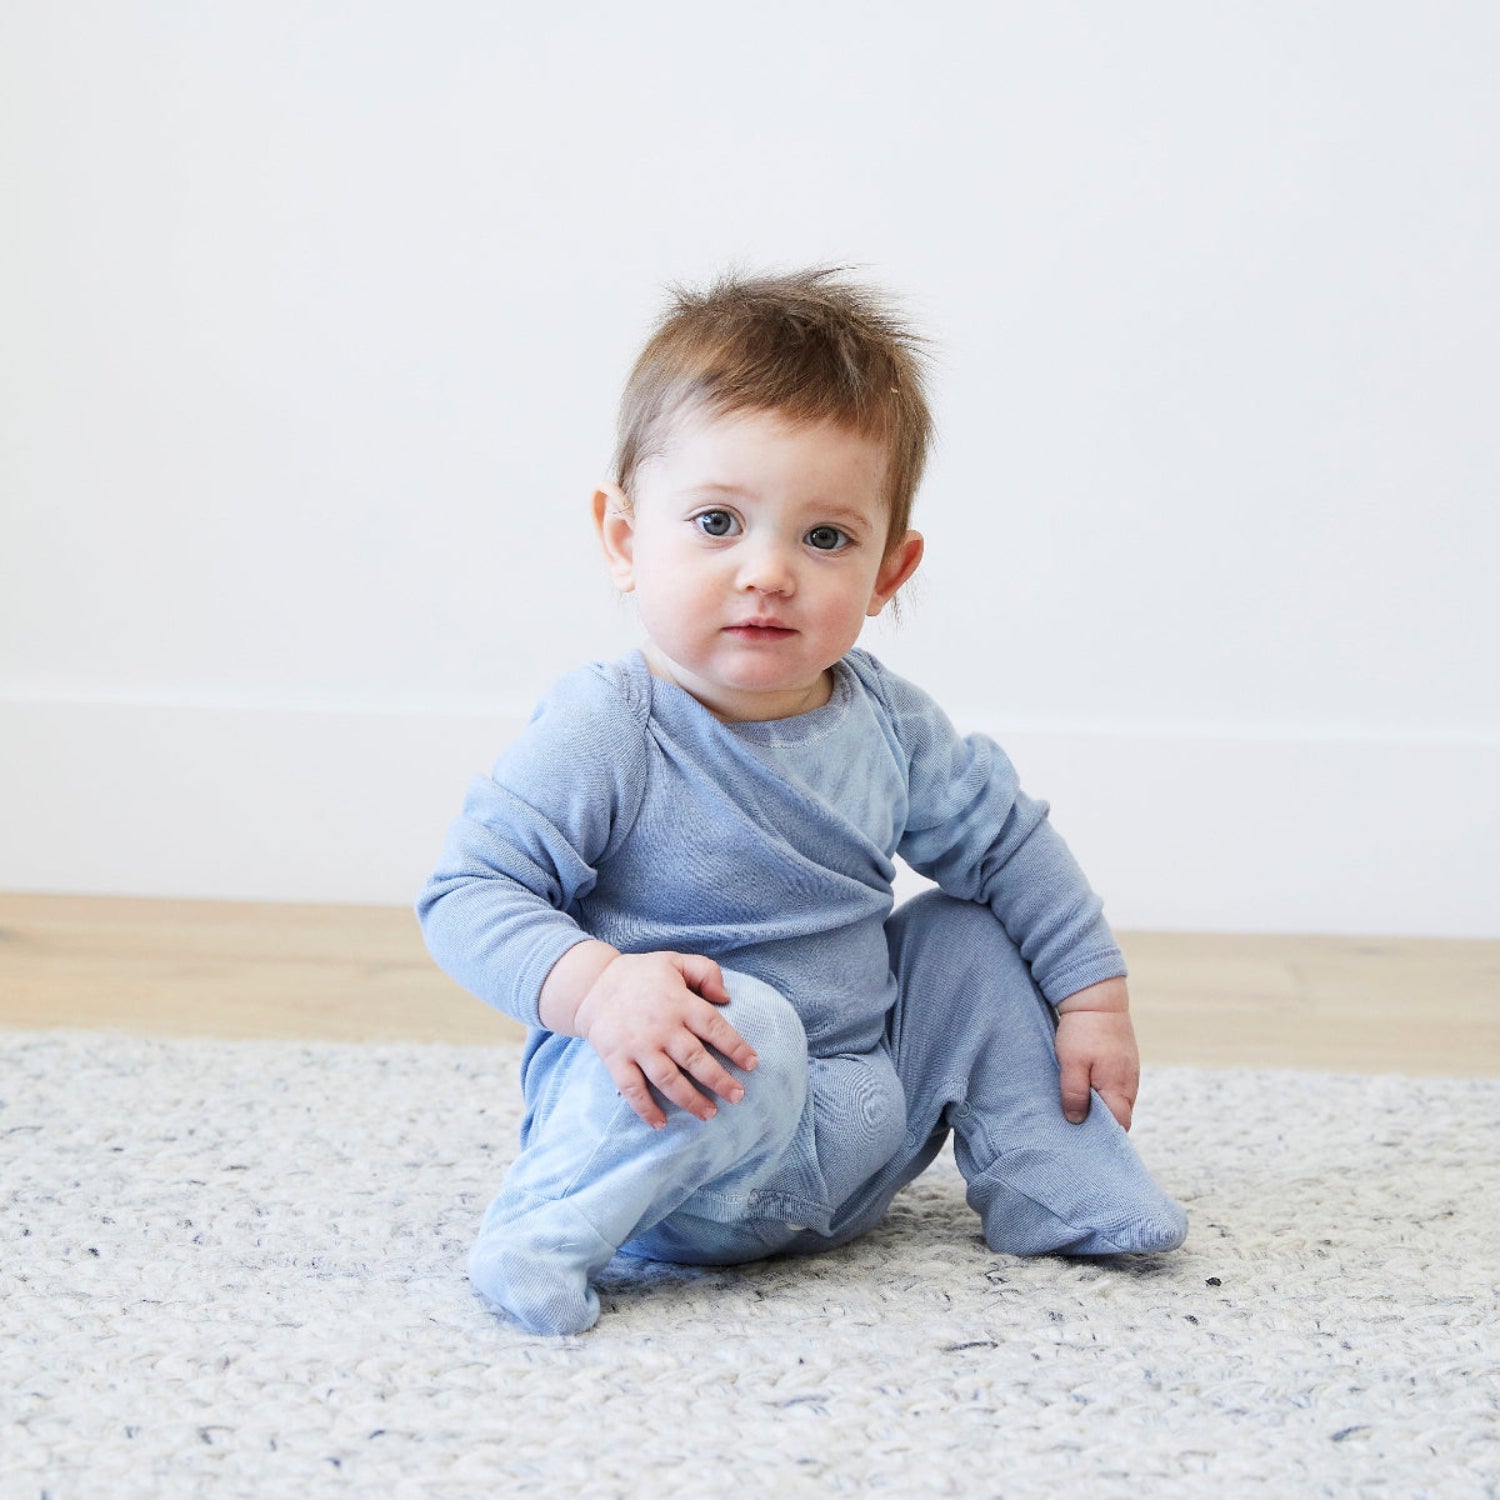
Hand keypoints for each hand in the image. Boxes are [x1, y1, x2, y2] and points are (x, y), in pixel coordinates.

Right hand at [572, 951, 758, 1128]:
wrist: (592, 985)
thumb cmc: (641, 975)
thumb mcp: (675, 960)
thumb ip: (705, 971)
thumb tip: (726, 997)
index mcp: (678, 1002)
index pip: (714, 1027)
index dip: (736, 1047)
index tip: (753, 1064)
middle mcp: (661, 1027)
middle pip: (695, 1059)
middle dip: (719, 1081)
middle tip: (738, 1096)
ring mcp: (637, 1046)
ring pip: (668, 1080)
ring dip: (691, 1100)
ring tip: (709, 1113)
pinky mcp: (616, 1060)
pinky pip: (632, 1090)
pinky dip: (646, 1109)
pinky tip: (661, 1123)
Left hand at [1054, 977, 1139, 1130]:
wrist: (1097, 997)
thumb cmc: (1083, 1030)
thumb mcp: (1071, 1064)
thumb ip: (1075, 1095)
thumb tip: (1077, 1122)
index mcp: (1119, 1088)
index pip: (1119, 1126)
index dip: (1104, 1137)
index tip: (1084, 1142)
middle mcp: (1130, 1084)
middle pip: (1120, 1116)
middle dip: (1102, 1125)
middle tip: (1076, 1128)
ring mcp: (1129, 1072)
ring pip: (1117, 1101)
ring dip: (1101, 1107)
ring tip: (1078, 1110)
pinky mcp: (1123, 1062)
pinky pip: (1115, 1086)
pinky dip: (1103, 1092)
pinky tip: (1085, 1089)